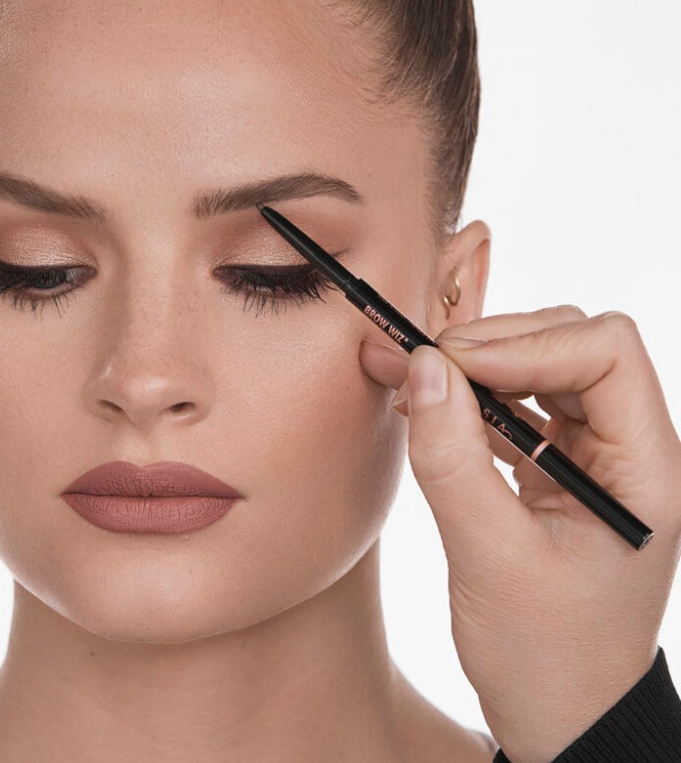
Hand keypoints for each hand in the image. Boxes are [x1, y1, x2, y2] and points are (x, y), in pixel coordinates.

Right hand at [360, 306, 680, 762]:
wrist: (558, 715)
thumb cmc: (546, 656)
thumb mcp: (490, 557)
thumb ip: (453, 457)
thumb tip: (421, 366)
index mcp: (644, 470)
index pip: (606, 352)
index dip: (528, 344)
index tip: (452, 364)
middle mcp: (626, 451)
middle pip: (571, 344)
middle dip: (494, 345)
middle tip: (425, 367)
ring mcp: (590, 458)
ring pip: (539, 366)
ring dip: (475, 366)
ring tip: (414, 380)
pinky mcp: (554, 470)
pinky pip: (515, 406)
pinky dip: (469, 399)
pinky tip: (427, 411)